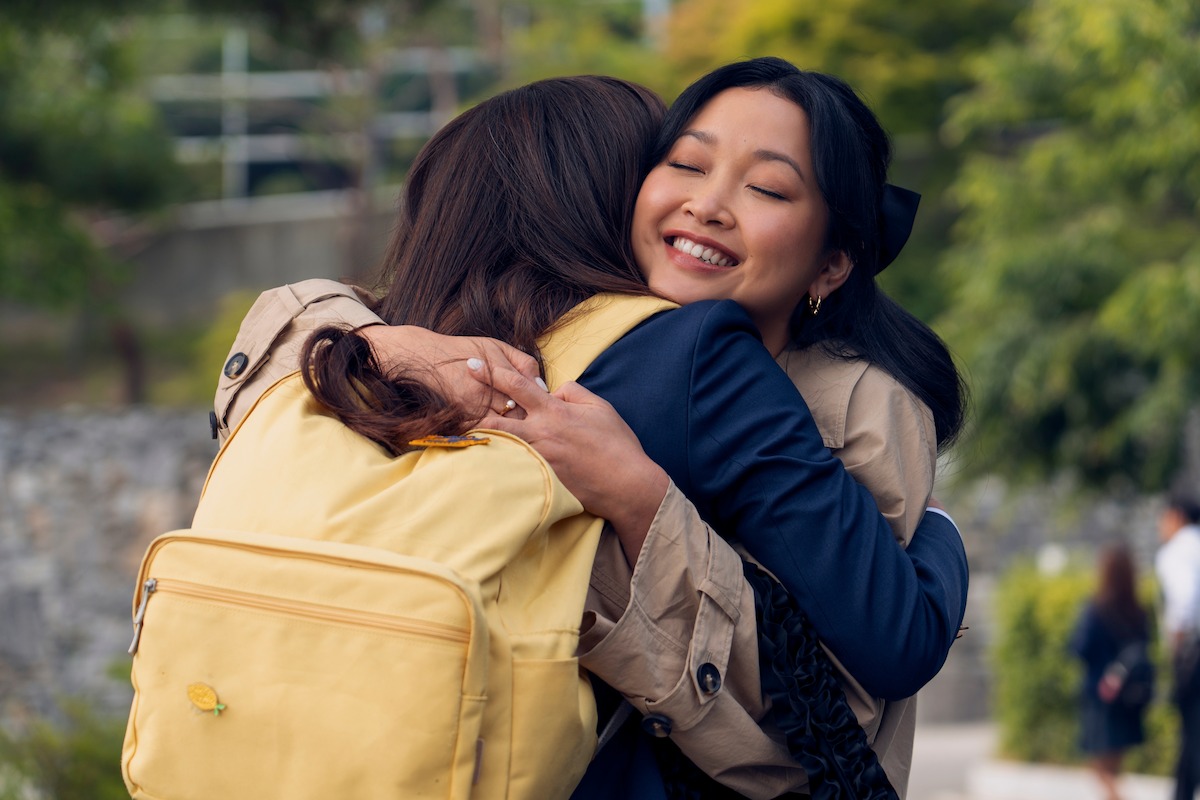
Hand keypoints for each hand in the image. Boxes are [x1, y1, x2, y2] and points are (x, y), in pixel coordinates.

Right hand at [359, 325, 540, 416]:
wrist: (426, 357)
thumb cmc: (465, 350)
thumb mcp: (497, 346)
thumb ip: (523, 363)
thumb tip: (542, 386)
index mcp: (498, 371)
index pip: (529, 395)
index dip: (540, 404)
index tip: (544, 407)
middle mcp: (486, 391)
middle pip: (518, 415)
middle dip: (530, 420)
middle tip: (539, 424)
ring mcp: (472, 406)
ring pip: (504, 428)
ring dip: (516, 431)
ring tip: (526, 432)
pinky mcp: (461, 418)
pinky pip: (486, 433)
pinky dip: (497, 435)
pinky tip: (504, 434)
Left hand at [474, 368, 668, 564]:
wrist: (625, 484)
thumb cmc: (616, 443)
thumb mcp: (598, 406)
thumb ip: (572, 391)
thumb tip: (552, 390)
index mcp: (554, 411)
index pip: (515, 386)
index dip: (491, 372)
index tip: (472, 364)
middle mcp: (541, 433)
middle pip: (496, 417)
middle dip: (473, 406)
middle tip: (453, 398)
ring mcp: (538, 457)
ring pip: (500, 442)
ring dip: (481, 434)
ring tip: (460, 428)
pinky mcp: (540, 477)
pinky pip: (513, 465)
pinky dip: (499, 458)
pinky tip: (484, 457)